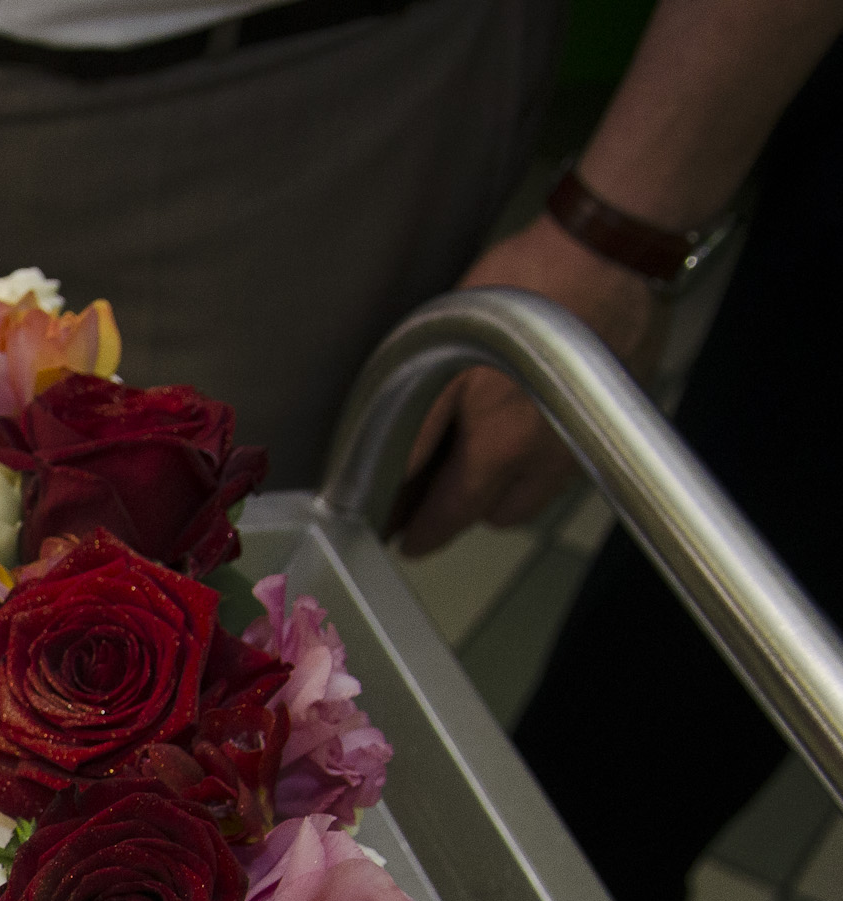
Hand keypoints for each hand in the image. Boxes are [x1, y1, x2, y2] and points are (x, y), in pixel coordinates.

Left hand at [389, 216, 661, 556]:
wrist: (607, 252)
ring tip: (484, 451)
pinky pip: (571, 459)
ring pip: (539, 491)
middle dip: (468, 507)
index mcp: (501, 447)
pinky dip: (544, 456)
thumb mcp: (438, 359)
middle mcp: (551, 457)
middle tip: (440, 485)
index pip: (453, 516)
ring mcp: (588, 437)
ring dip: (509, 485)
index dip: (423, 532)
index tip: (407, 539)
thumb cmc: (524, 289)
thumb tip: (397, 478)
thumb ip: (418, 430)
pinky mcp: (615, 411)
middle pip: (501, 513)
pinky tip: (529, 418)